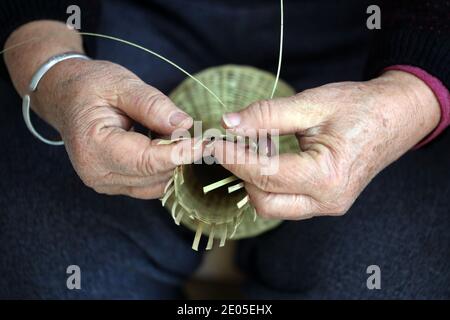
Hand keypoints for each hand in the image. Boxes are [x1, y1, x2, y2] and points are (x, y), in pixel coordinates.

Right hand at [33, 59, 197, 198]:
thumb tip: (185, 125)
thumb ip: (153, 105)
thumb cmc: (90, 86)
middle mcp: (97, 173)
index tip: (206, 143)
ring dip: (173, 163)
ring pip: (155, 184)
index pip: (147, 161)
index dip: (180, 153)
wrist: (66, 96)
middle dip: (180, 156)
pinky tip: (165, 146)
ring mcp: (104, 182)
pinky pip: (149, 184)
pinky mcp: (114, 184)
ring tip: (176, 135)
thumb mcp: (122, 84)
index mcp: (94, 147)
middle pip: (154, 176)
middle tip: (197, 134)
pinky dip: (163, 168)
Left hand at [214, 71, 440, 219]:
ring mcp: (327, 206)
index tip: (212, 142)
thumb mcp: (312, 105)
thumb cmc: (359, 107)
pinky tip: (267, 157)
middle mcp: (327, 201)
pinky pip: (286, 202)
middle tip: (230, 144)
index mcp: (326, 177)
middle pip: (264, 201)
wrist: (396, 116)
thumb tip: (228, 123)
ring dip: (254, 181)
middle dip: (241, 174)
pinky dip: (269, 184)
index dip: (232, 157)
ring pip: (272, 206)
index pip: (264, 174)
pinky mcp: (325, 203)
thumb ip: (267, 115)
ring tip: (252, 147)